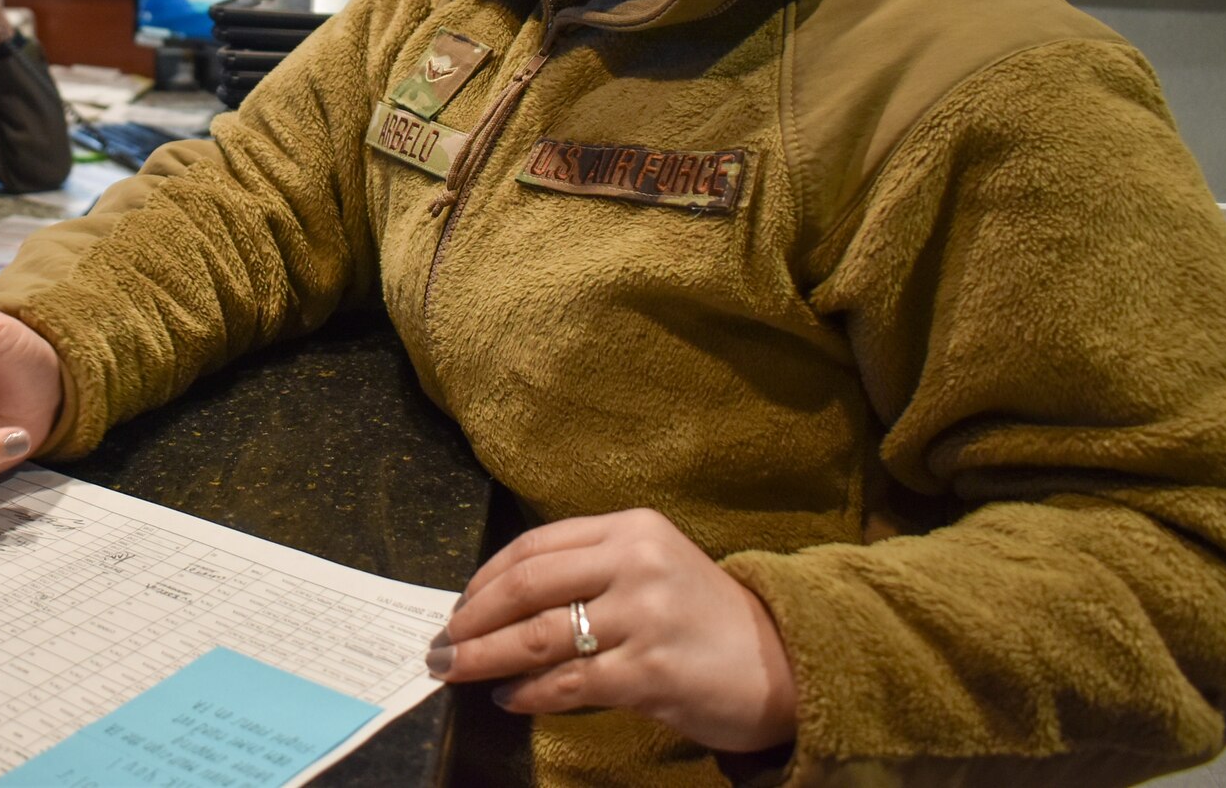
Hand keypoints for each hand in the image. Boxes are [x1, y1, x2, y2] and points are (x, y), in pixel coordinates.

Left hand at [430, 509, 797, 753]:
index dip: (485, 578)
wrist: (784, 663)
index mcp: (631, 528)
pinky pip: (568, 681)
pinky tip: (508, 698)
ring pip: (537, 634)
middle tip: (441, 642)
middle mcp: (636, 561)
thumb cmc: (704, 620)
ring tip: (455, 669)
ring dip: (485, 655)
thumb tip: (502, 599)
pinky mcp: (650, 669)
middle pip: (526, 584)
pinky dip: (528, 692)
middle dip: (472, 617)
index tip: (458, 604)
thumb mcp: (652, 569)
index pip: (535, 545)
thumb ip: (589, 570)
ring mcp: (644, 615)